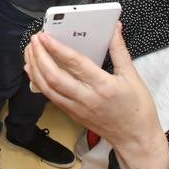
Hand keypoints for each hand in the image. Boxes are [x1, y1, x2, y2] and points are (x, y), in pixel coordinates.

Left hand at [25, 25, 168, 168]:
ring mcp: (76, 108)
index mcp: (103, 86)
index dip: (57, 48)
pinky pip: (50, 96)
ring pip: (47, 88)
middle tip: (34, 40)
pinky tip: (34, 69)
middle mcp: (86, 98)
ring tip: (30, 50)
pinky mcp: (72, 114)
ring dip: (35, 68)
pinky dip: (38, 81)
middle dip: (39, 56)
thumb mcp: (132, 77)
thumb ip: (119, 50)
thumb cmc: (137, 109)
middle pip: (54, 76)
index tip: (45, 36)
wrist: (135, 139)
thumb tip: (115, 29)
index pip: (74, 64)